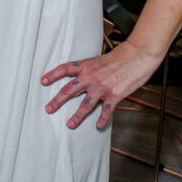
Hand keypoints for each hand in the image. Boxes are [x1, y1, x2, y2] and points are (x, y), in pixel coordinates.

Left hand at [41, 40, 163, 128]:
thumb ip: (91, 69)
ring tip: (70, 124)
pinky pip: (106, 110)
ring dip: (77, 116)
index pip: (64, 69)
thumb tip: (84, 77)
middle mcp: (91, 77)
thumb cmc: (121, 56)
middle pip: (69, 90)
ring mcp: (102, 87)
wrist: (138, 55)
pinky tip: (99, 125)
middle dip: (57, 101)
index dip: (53, 75)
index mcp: (86, 66)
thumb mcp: (100, 59)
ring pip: (85, 104)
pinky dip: (103, 119)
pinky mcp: (114, 95)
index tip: (43, 81)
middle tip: (48, 109)